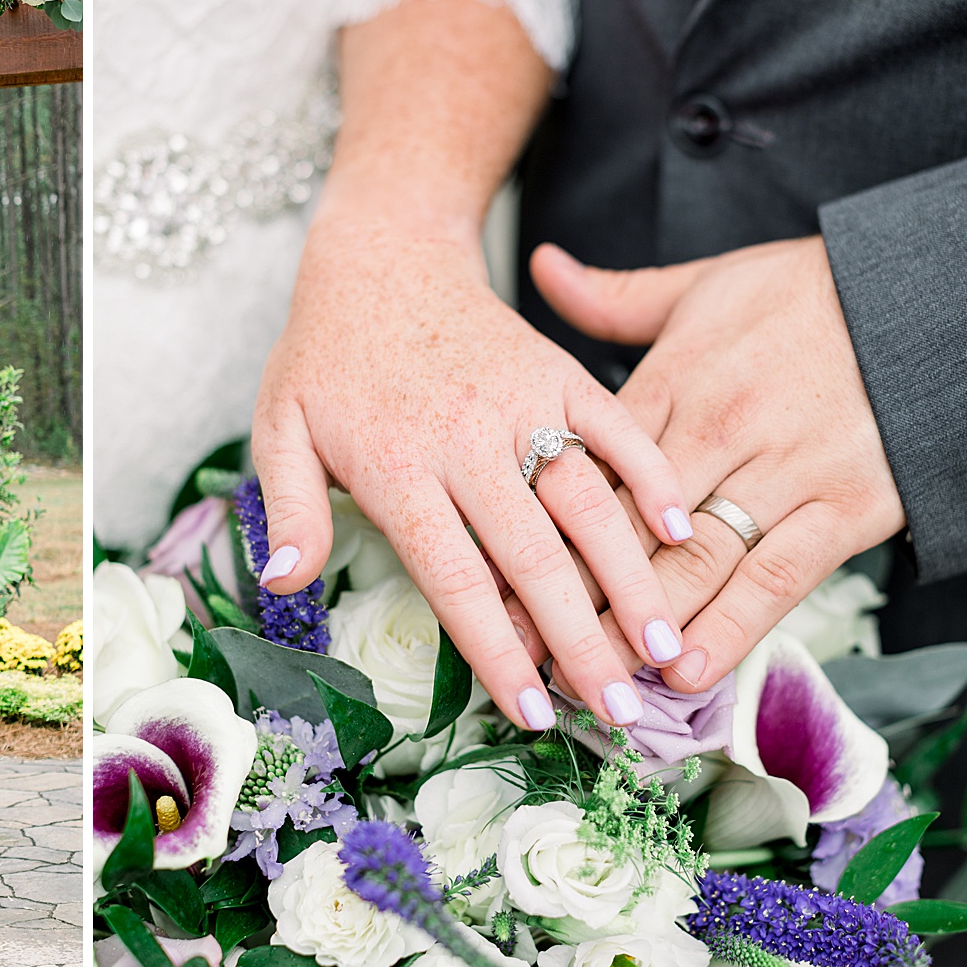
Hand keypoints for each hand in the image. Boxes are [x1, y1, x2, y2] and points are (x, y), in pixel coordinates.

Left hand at [254, 232, 695, 731]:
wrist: (381, 253)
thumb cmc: (325, 356)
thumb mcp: (280, 428)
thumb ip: (288, 508)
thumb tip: (283, 582)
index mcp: (397, 467)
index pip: (454, 578)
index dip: (497, 650)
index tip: (533, 712)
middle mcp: (466, 439)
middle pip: (533, 557)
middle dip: (580, 640)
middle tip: (619, 712)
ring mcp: (521, 403)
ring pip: (588, 500)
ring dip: (631, 576)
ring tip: (665, 645)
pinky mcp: (558, 370)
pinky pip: (616, 427)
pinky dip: (653, 476)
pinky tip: (686, 531)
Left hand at [511, 235, 904, 695]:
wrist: (923, 295)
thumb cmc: (804, 295)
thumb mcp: (702, 287)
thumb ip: (612, 299)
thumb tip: (542, 265)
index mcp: (675, 380)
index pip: (585, 468)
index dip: (533, 528)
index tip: (487, 579)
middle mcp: (720, 430)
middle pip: (626, 526)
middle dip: (569, 594)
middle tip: (521, 650)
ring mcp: (782, 473)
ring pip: (692, 561)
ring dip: (638, 627)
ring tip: (589, 676)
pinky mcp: (843, 509)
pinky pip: (777, 576)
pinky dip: (730, 626)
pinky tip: (686, 671)